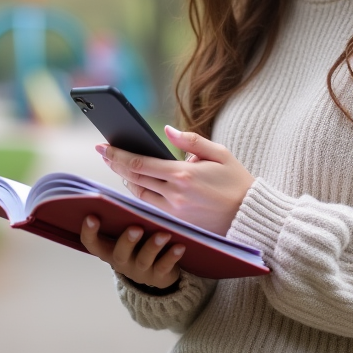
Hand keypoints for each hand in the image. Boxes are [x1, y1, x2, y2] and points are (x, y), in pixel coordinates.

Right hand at [80, 217, 183, 289]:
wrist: (159, 273)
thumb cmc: (140, 244)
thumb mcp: (128, 234)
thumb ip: (124, 219)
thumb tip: (126, 188)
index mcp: (109, 250)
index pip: (91, 244)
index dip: (89, 232)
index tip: (92, 216)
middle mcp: (122, 262)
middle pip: (119, 254)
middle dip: (127, 241)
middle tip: (136, 228)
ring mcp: (140, 271)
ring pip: (144, 260)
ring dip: (153, 246)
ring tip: (164, 234)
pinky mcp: (159, 277)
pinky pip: (165, 267)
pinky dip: (172, 256)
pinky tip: (180, 246)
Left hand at [98, 126, 254, 235]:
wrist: (249, 216)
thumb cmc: (237, 182)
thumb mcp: (219, 153)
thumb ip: (191, 140)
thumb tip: (168, 130)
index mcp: (183, 175)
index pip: (140, 163)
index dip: (117, 155)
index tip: (103, 146)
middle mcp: (175, 195)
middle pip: (134, 179)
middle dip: (116, 164)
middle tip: (104, 153)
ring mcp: (174, 211)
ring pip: (139, 195)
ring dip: (127, 180)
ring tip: (119, 166)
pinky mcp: (177, 222)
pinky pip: (150, 207)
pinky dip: (140, 194)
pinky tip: (137, 184)